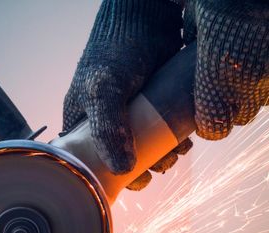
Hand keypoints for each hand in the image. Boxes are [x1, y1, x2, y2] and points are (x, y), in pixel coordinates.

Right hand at [63, 0, 182, 174]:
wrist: (145, 15)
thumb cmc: (116, 50)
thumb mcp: (104, 90)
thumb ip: (107, 129)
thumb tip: (122, 171)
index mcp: (83, 122)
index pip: (94, 162)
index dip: (113, 176)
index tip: (137, 180)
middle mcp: (106, 120)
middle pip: (124, 157)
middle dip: (147, 167)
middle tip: (163, 165)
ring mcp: (132, 113)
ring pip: (147, 146)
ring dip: (165, 154)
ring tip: (178, 151)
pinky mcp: (154, 104)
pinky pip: (163, 129)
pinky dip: (175, 138)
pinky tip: (185, 139)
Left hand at [184, 0, 268, 139]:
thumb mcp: (198, 14)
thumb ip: (192, 38)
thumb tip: (190, 43)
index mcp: (216, 79)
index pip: (214, 128)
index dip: (209, 125)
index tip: (204, 117)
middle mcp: (249, 87)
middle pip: (242, 117)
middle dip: (233, 108)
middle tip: (226, 86)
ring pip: (266, 99)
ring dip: (256, 89)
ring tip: (250, 64)